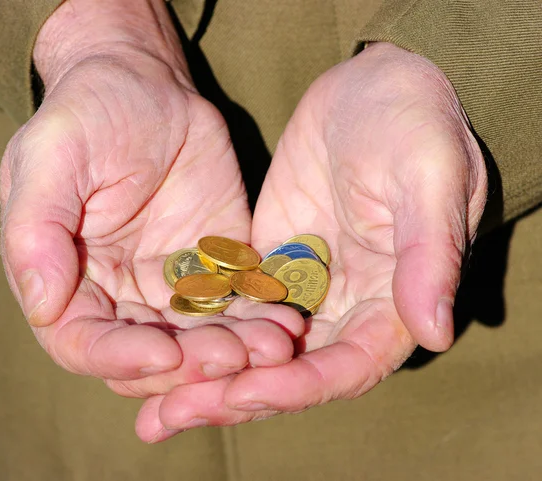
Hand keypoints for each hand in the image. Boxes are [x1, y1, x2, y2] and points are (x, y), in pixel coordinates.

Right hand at [0, 0, 303, 403]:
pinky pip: (238, 302)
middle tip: (236, 355)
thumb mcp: (49, 159)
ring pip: (202, 337)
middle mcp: (120, 295)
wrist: (146, 84)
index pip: (85, 343)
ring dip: (237, 349)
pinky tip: (285, 317)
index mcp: (70, 280)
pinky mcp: (215, 266)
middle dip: (193, 362)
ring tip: (274, 343)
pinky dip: (260, 316)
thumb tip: (42, 306)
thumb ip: (35, 231)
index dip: (120, 359)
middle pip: (153, 354)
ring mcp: (172, 284)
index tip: (162, 351)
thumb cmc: (86, 115)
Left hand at [136, 42, 487, 440]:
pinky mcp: (269, 261)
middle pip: (290, 372)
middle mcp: (346, 307)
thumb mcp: (429, 178)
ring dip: (205, 375)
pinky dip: (199, 329)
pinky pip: (231, 305)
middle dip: (233, 395)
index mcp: (392, 302)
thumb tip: (434, 332)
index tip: (244, 392)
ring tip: (149, 404)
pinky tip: (152, 342)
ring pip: (253, 347)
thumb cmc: (416, 125)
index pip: (346, 366)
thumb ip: (431, 254)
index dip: (297, 387)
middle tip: (170, 415)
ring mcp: (304, 286)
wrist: (377, 88)